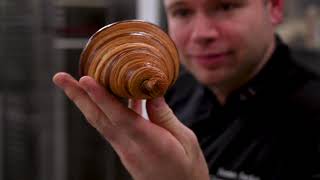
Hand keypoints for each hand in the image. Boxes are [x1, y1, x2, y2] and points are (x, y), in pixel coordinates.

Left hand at [52, 72, 209, 179]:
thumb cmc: (188, 170)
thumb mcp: (185, 140)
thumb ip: (165, 116)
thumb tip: (151, 92)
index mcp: (149, 143)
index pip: (119, 117)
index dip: (101, 98)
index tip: (84, 80)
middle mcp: (131, 147)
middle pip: (98, 119)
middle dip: (78, 97)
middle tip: (60, 77)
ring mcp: (126, 150)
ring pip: (101, 122)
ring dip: (86, 102)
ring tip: (75, 83)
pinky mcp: (127, 151)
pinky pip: (113, 126)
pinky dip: (106, 109)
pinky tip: (111, 94)